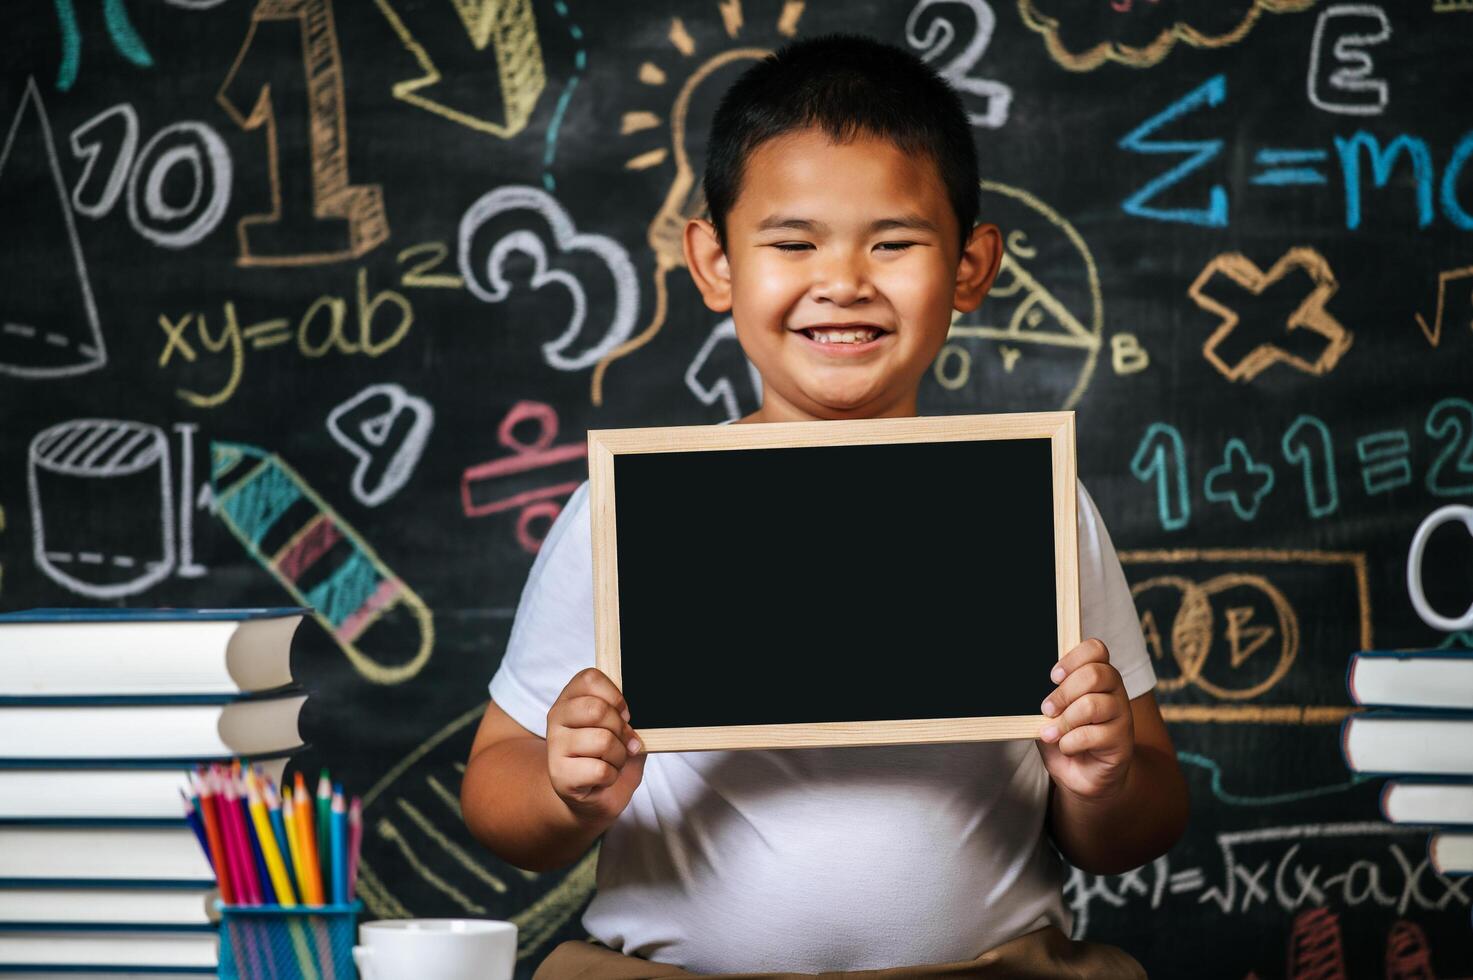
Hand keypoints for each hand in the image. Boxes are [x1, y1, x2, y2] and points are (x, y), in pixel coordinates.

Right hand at [546, 667, 645, 825]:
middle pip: (597, 710)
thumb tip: (635, 714)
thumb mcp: (620, 728)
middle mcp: (557, 718)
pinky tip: (603, 778)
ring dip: (619, 756)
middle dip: (621, 729)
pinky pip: (600, 770)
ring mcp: (555, 746)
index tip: (624, 714)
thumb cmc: (608, 756)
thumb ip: (625, 714)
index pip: (590, 678)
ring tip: (613, 762)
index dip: (615, 696)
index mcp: (571, 698)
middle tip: (624, 742)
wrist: (592, 796)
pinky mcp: (559, 775)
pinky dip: (612, 776)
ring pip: (602, 741)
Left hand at [1036, 637, 1133, 801]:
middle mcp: (1115, 691)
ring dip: (1065, 720)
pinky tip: (1066, 747)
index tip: (1053, 676)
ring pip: (1092, 704)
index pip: (1096, 650)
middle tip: (1047, 708)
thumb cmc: (1067, 738)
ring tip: (1051, 733)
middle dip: (1063, 693)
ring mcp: (1122, 716)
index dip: (1073, 658)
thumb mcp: (1052, 715)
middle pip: (1095, 674)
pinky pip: (1094, 735)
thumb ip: (1048, 701)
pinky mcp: (1122, 741)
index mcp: (1099, 676)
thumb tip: (1035, 695)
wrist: (1084, 777)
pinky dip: (1071, 742)